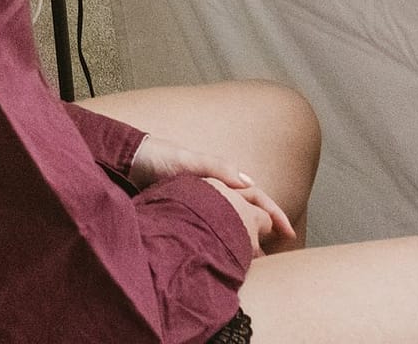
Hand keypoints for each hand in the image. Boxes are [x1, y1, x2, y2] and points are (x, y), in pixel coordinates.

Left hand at [132, 133, 295, 255]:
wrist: (128, 161)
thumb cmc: (159, 157)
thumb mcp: (188, 159)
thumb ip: (216, 167)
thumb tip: (248, 183)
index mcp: (222, 176)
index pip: (256, 196)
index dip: (274, 214)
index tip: (289, 233)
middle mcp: (217, 190)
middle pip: (248, 213)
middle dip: (264, 232)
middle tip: (274, 256)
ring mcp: (204, 203)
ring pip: (232, 223)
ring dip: (245, 239)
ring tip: (252, 261)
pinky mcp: (188, 214)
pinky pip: (214, 230)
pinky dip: (224, 241)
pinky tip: (225, 255)